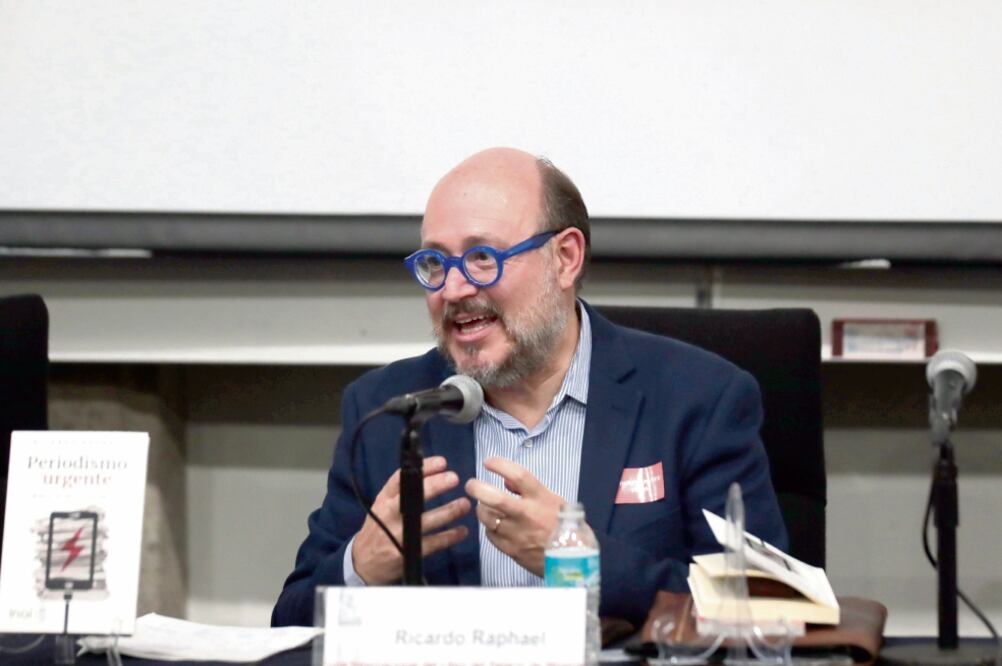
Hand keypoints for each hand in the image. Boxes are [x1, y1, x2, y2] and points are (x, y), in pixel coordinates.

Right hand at [352, 456, 470, 584]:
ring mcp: (397, 535)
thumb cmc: (379, 529)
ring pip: (426, 521)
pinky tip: (462, 531)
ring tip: (464, 504)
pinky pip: (432, 543)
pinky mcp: (406, 554)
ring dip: (448, 512)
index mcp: (383, 500)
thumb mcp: (382, 507)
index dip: (422, 469)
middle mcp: (389, 515)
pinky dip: (449, 537)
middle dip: (435, 486)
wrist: (363, 563)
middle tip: (454, 478)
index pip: (401, 479)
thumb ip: (401, 493)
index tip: (442, 462)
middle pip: (412, 497)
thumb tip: (432, 474)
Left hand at [464, 457, 565, 576]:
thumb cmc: (565, 525)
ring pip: (487, 517)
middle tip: (471, 485)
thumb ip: (529, 490)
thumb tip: (507, 481)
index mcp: (541, 498)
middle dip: (478, 488)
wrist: (573, 559)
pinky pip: (490, 535)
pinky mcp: (510, 550)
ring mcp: (517, 534)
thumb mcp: (554, 501)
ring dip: (482, 509)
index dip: (500, 465)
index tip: (488, 462)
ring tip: (484, 505)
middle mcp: (526, 515)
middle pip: (494, 498)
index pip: (517, 475)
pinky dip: (489, 527)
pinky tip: (495, 525)